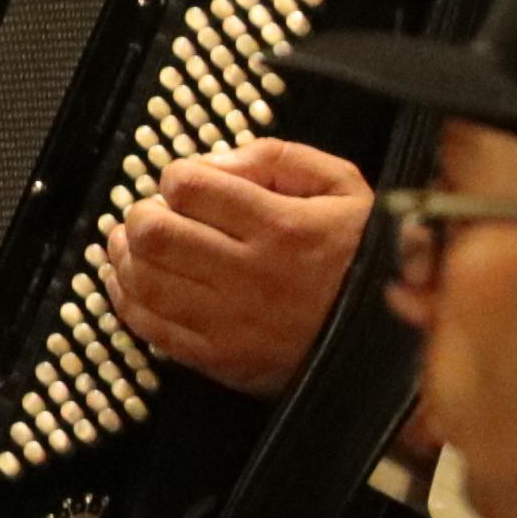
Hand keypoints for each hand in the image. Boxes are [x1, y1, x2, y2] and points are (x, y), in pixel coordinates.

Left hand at [107, 136, 376, 396]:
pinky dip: (127, 300)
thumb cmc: (366, 259)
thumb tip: (213, 162)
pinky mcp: (222, 360)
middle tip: (154, 212)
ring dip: (125, 255)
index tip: (187, 185)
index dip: (176, 177)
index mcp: (283, 226)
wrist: (391, 343)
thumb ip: (279, 157)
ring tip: (133, 244)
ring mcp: (233, 322)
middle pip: (154, 232)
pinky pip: (151, 328)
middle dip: (143, 213)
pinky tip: (131, 283)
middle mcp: (252, 274)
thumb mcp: (345, 188)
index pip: (189, 186)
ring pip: (143, 280)